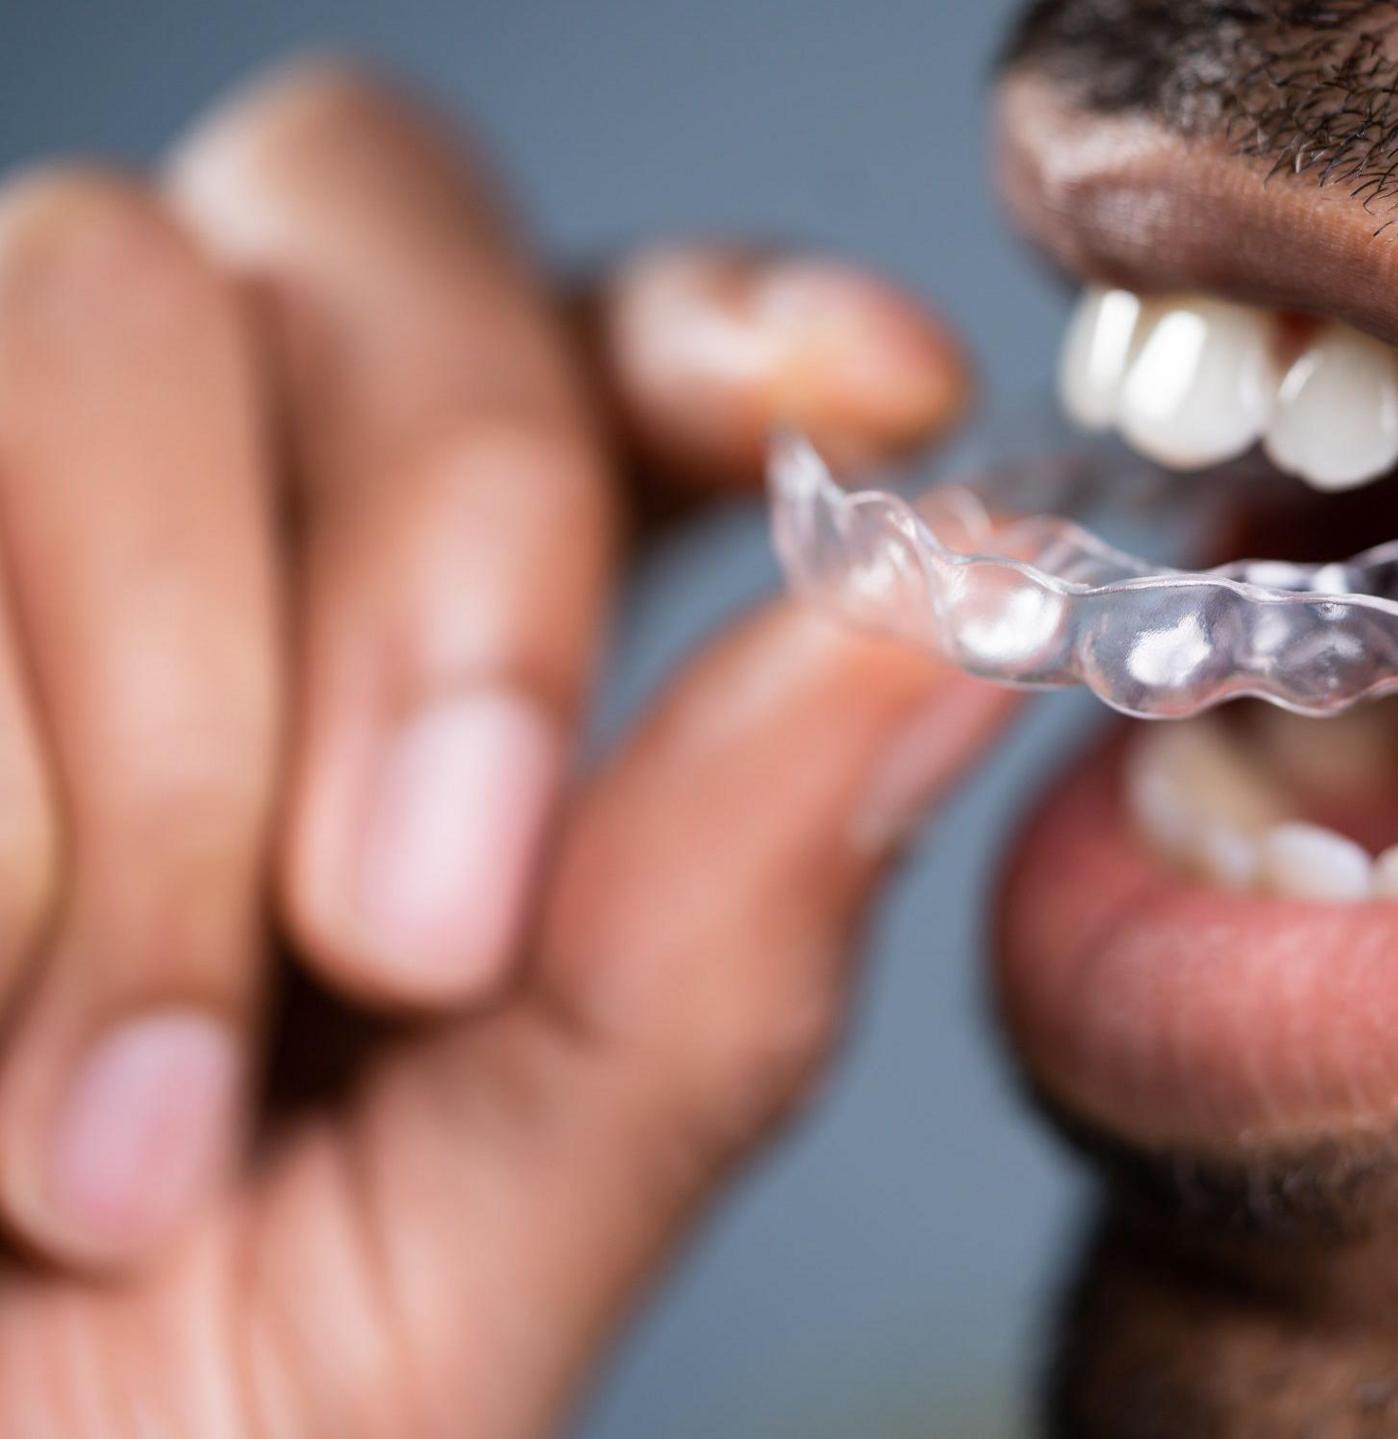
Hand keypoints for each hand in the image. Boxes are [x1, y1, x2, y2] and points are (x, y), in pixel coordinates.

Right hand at [0, 56, 1006, 1436]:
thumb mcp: (470, 1251)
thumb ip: (715, 951)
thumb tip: (972, 611)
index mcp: (423, 662)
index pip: (605, 344)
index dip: (741, 315)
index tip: (886, 389)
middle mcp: (196, 520)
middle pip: (368, 214)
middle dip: (446, 549)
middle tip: (423, 930)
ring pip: (102, 304)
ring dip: (161, 744)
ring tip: (128, 1135)